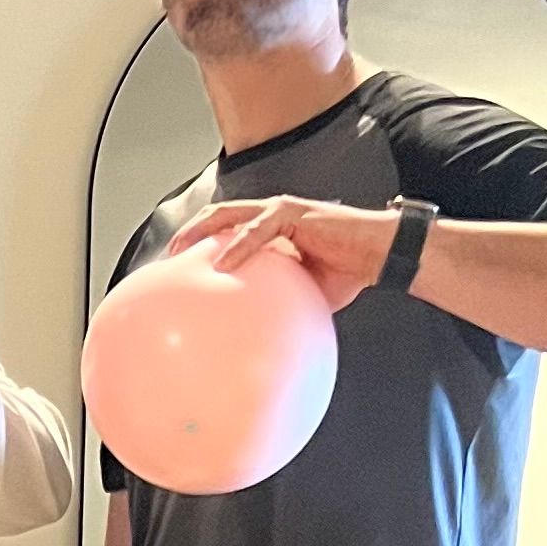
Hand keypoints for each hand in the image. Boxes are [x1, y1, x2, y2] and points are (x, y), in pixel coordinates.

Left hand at [166, 194, 396, 317]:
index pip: (227, 229)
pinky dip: (238, 246)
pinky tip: (222, 265)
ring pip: (230, 214)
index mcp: (271, 229)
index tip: (179, 264)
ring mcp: (281, 211)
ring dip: (202, 230)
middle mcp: (271, 215)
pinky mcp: (293, 214)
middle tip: (168, 254)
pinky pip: (258, 230)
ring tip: (180, 250)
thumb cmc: (346, 273)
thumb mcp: (302, 292)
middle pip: (219, 215)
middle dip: (190, 231)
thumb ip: (276, 299)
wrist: (378, 256)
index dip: (201, 242)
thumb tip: (256, 334)